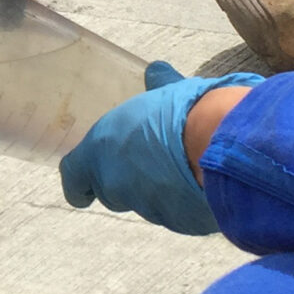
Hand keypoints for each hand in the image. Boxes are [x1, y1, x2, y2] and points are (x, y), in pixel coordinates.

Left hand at [60, 61, 262, 235]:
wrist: (220, 144)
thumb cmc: (184, 112)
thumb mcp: (165, 91)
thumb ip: (156, 87)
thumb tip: (156, 71)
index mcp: (99, 153)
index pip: (73, 178)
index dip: (80, 182)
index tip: (84, 186)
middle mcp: (116, 184)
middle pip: (111, 191)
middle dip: (128, 181)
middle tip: (152, 159)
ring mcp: (147, 207)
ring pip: (146, 202)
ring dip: (159, 189)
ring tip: (185, 165)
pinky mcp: (177, 222)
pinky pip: (176, 212)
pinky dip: (184, 202)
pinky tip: (203, 181)